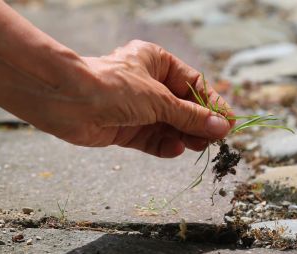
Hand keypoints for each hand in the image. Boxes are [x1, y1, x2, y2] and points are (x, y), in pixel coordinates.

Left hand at [36, 40, 233, 157]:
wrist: (68, 101)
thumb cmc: (113, 87)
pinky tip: (176, 149)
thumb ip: (191, 116)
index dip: (212, 104)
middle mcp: (148, 84)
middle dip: (199, 124)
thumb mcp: (159, 100)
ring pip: (169, 125)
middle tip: (216, 140)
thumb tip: (221, 127)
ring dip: (184, 136)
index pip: (193, 84)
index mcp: (156, 62)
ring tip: (199, 146)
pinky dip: (164, 145)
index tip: (229, 123)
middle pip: (183, 107)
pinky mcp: (125, 129)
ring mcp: (136, 108)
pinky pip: (152, 139)